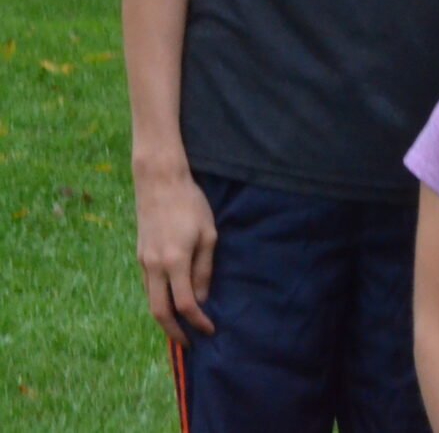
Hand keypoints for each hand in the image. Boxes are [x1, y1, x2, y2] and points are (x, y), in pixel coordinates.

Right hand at [133, 162, 217, 343]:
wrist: (159, 183)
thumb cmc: (191, 205)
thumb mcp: (208, 235)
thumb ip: (204, 269)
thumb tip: (202, 299)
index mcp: (175, 261)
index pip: (185, 304)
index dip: (197, 321)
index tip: (210, 330)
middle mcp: (154, 266)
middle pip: (159, 311)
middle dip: (174, 332)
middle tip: (190, 344)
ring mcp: (143, 262)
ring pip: (150, 300)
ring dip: (165, 318)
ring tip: (182, 328)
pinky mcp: (140, 256)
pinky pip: (149, 287)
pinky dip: (160, 300)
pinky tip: (172, 303)